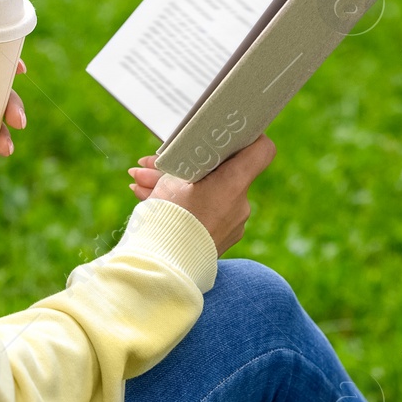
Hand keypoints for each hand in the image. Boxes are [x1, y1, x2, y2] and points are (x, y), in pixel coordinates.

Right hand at [126, 134, 275, 254]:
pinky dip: (182, 206)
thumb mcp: (171, 179)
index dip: (247, 137)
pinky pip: (203, 214)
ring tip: (140, 183)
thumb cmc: (168, 218)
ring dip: (176, 186)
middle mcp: (239, 205)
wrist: (162, 268)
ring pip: (205, 194)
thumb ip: (179, 163)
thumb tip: (171, 161)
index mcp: (234, 183)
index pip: (261, 150)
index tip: (228, 133)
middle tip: (152, 163)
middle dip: (185, 165)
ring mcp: (231, 225)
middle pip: (219, 173)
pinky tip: (149, 200)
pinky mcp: (218, 241)